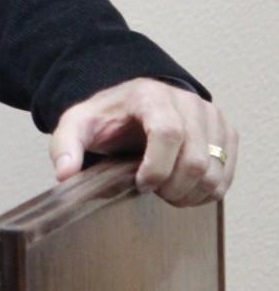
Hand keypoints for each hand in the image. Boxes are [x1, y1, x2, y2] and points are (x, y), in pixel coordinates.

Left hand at [50, 77, 236, 205]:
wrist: (133, 106)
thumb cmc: (108, 118)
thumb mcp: (78, 126)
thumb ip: (66, 146)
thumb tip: (65, 174)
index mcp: (150, 96)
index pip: (168, 133)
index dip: (156, 168)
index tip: (140, 183)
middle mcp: (187, 102)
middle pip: (194, 160)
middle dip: (172, 187)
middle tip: (152, 190)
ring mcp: (211, 116)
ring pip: (213, 172)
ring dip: (189, 193)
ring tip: (166, 189)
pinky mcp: (226, 132)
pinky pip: (226, 175)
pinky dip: (206, 192)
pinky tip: (183, 187)